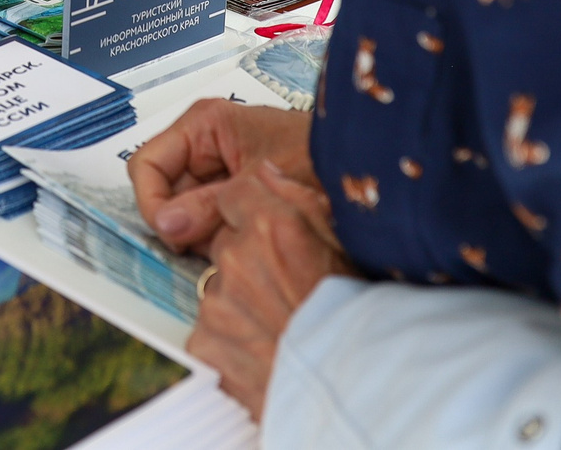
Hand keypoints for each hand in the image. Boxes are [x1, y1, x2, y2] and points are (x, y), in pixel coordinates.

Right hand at [130, 100, 314, 252]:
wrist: (365, 168)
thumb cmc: (318, 158)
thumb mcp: (254, 184)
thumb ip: (207, 207)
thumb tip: (166, 227)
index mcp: (204, 125)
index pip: (147, 165)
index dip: (152, 202)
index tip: (171, 234)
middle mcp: (206, 145)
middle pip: (165, 192)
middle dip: (181, 222)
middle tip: (209, 243)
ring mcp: (220, 172)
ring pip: (185, 212)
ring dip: (201, 233)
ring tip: (234, 240)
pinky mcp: (235, 196)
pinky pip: (210, 221)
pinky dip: (219, 237)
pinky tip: (244, 242)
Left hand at [189, 162, 352, 417]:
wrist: (352, 388)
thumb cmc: (356, 317)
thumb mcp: (343, 242)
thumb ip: (298, 196)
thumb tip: (266, 171)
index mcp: (272, 226)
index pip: (235, 193)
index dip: (253, 215)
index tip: (269, 236)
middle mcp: (237, 259)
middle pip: (226, 244)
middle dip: (247, 261)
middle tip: (284, 290)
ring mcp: (217, 304)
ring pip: (218, 290)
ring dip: (240, 303)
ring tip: (280, 325)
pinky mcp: (204, 344)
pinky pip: (209, 332)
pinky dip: (230, 340)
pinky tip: (264, 349)